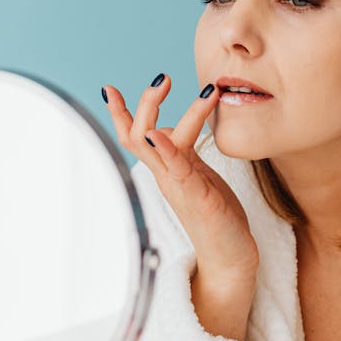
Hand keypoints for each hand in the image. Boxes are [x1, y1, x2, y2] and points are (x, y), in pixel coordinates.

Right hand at [102, 73, 258, 338]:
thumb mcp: (196, 176)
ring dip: (163, 114)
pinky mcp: (201, 200)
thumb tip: (168, 128)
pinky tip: (162, 134)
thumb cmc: (216, 218)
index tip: (109, 87)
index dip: (121, 112)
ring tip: (189, 87)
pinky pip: (179, 172)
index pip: (135, 137)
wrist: (231, 262)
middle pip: (137, 136)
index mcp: (168, 170)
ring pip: (158, 146)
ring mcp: (181, 189)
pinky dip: (167, 150)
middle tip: (161, 78)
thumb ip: (181, 153)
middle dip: (143, 104)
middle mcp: (168, 177)